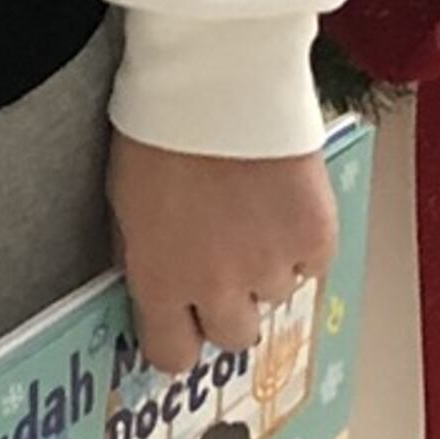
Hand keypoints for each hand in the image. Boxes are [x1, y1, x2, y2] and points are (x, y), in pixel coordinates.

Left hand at [107, 131, 339, 379]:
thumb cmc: (158, 130)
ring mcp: (271, 265)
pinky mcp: (315, 237)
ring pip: (276, 293)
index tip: (182, 321)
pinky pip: (312, 261)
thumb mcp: (125, 203)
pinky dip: (301, 239)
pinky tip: (282, 200)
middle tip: (224, 262)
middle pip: (234, 336)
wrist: (217, 82)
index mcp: (160, 279)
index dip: (179, 339)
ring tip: (252, 211)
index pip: (173, 356)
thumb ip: (144, 257)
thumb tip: (156, 286)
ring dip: (266, 265)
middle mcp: (217, 285)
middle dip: (228, 306)